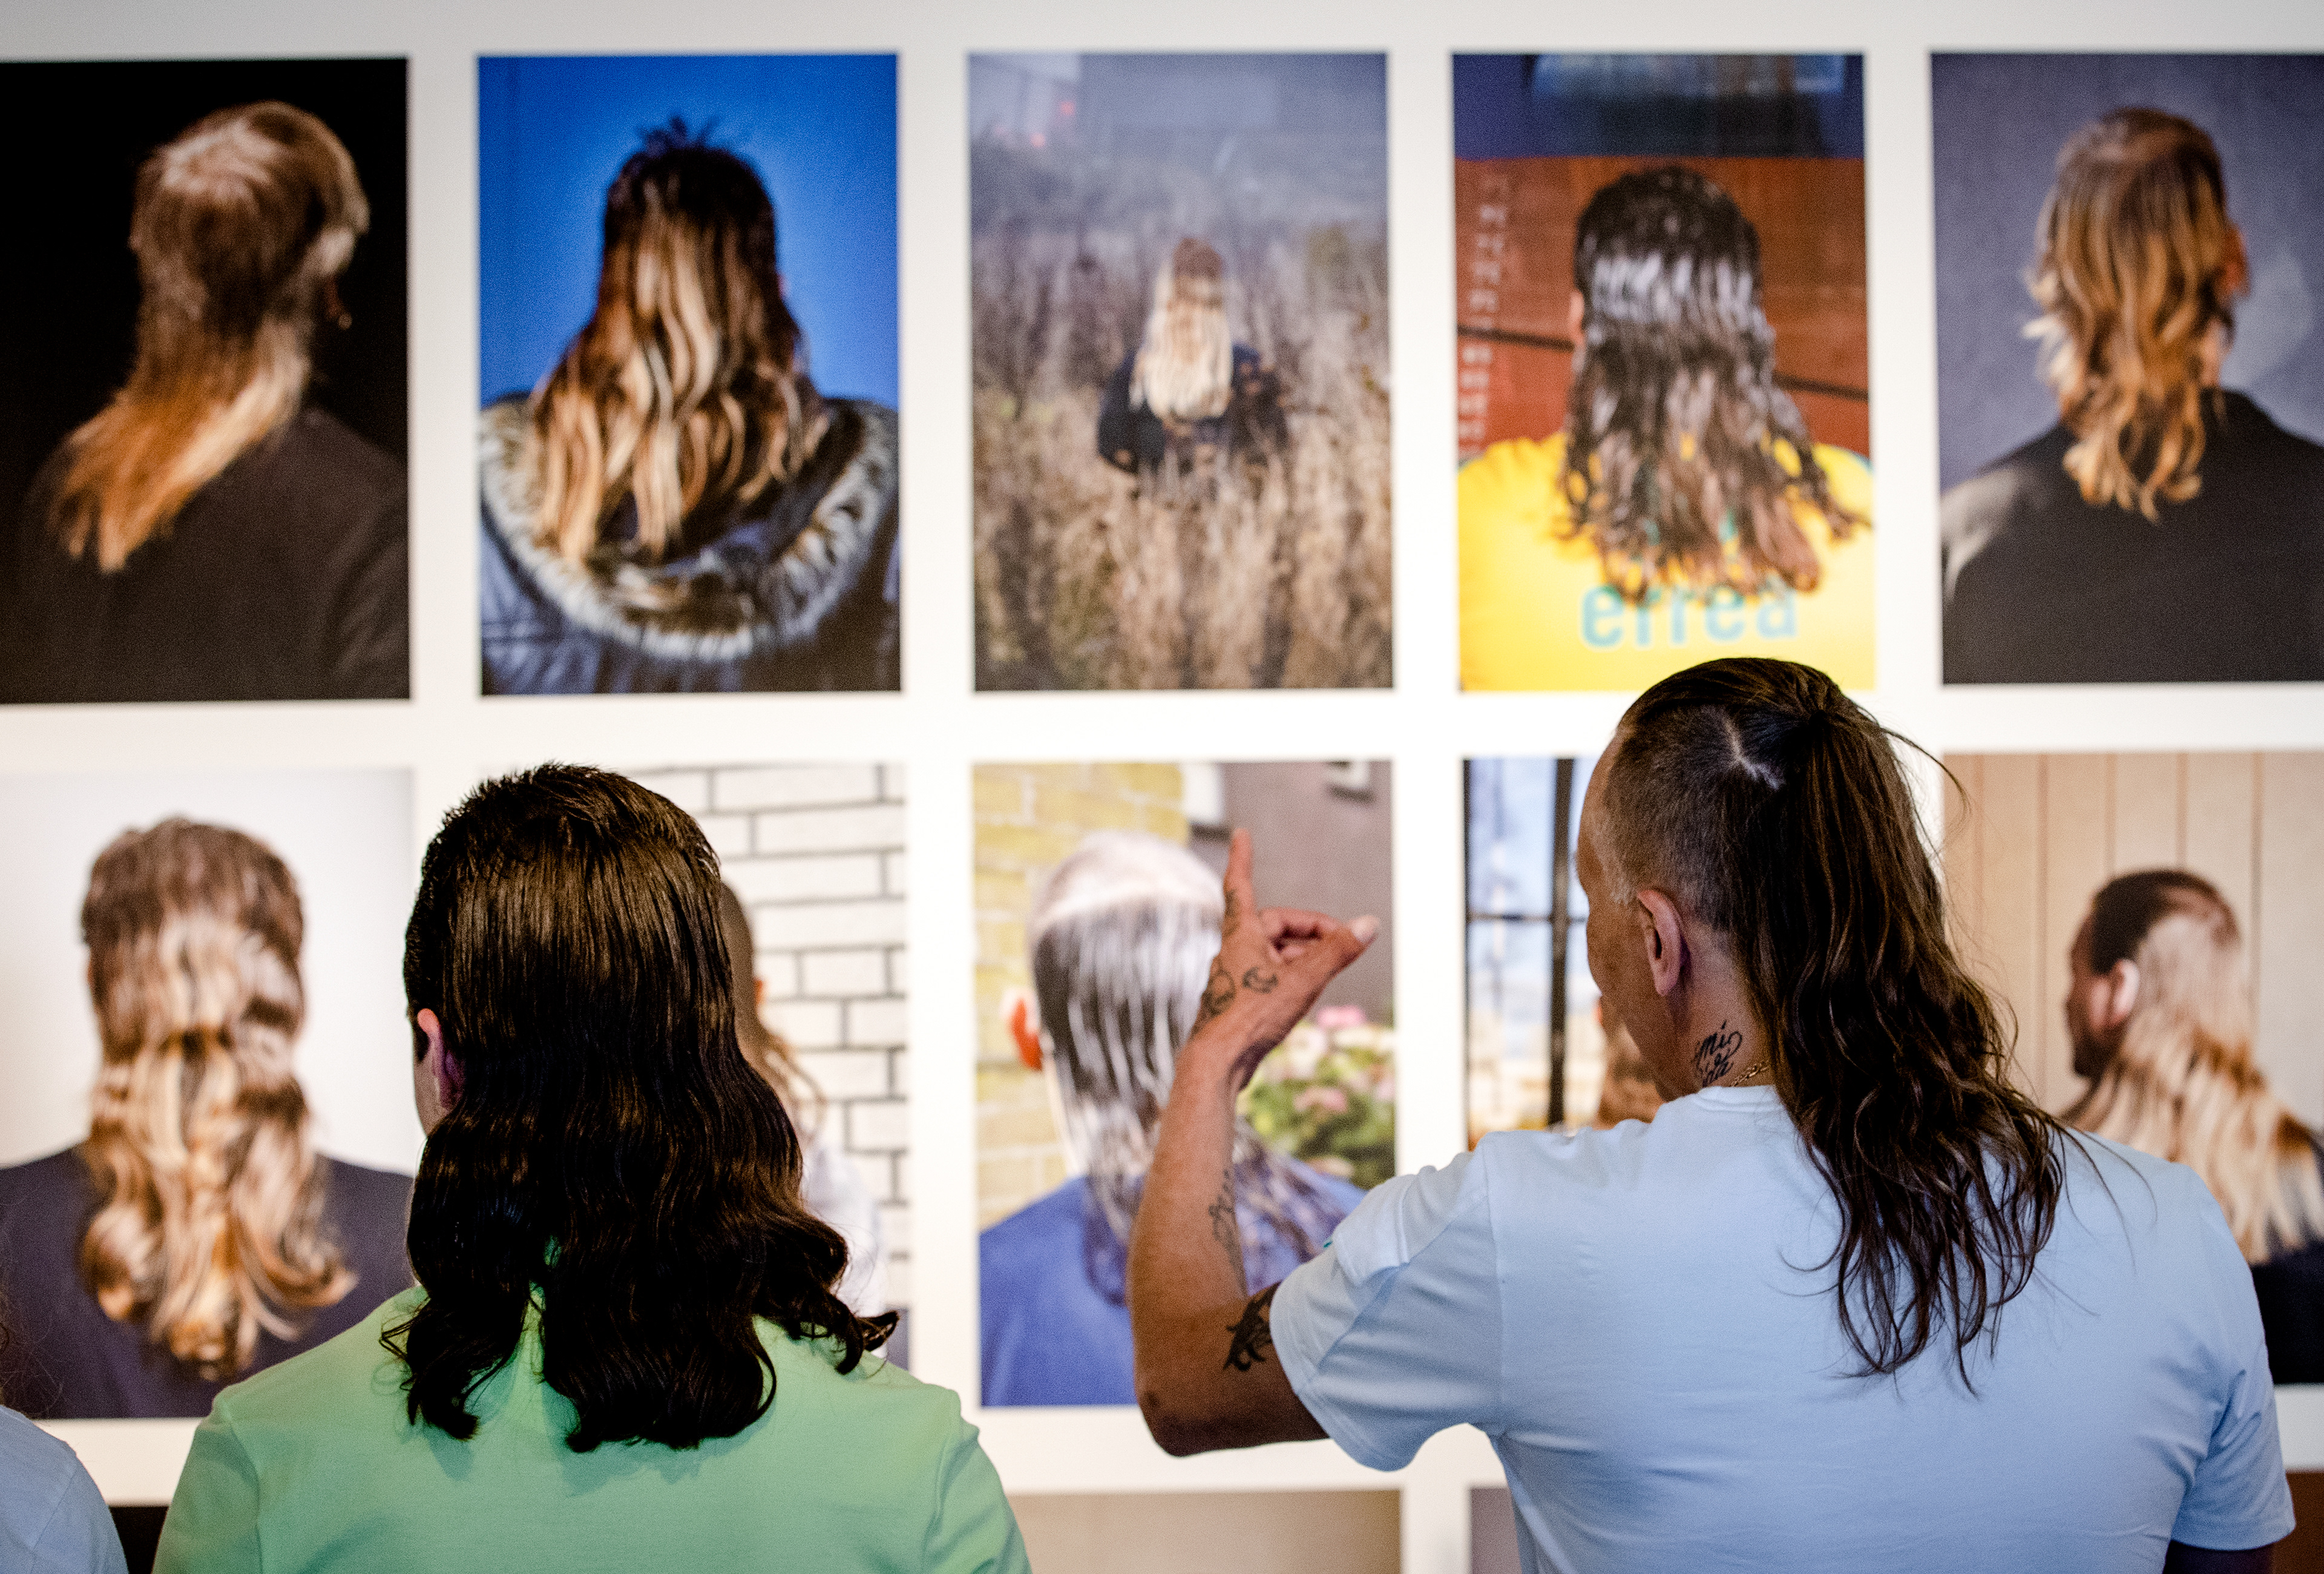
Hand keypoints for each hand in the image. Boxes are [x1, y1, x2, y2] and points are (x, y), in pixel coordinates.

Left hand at [1187, 829, 1377, 1086]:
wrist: (1217, 1063)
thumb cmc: (1251, 1018)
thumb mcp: (1303, 981)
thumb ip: (1337, 952)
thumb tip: (1368, 925)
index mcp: (1241, 935)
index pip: (1241, 885)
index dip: (1242, 858)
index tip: (1241, 835)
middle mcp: (1232, 950)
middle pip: (1274, 925)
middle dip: (1310, 932)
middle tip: (1342, 945)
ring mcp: (1233, 976)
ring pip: (1272, 953)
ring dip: (1302, 957)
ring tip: (1326, 974)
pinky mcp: (1236, 1000)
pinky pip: (1267, 975)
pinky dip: (1289, 976)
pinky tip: (1303, 996)